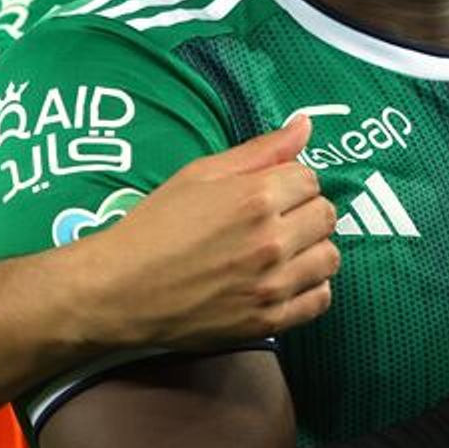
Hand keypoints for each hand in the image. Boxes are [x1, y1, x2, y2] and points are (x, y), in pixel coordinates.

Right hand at [73, 118, 339, 349]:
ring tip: (280, 251)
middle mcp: (271, 240)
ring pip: (329, 257)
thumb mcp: (200, 174)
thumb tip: (305, 125)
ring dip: (311, 250)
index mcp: (256, 197)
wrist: (118, 290)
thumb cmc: (154, 227)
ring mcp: (272, 284)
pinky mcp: (268, 321)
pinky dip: (310, 288)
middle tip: (274, 221)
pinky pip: (320, 300)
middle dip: (305, 212)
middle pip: (326, 215)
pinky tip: (283, 280)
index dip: (289, 182)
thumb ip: (260, 150)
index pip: (311, 178)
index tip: (267, 194)